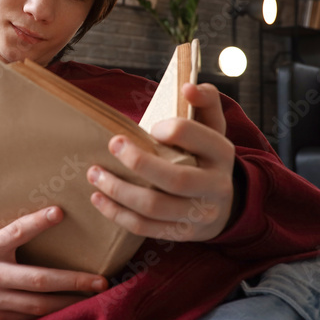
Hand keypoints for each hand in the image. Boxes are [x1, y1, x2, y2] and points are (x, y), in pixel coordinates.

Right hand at [0, 206, 108, 319]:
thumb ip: (11, 236)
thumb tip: (50, 217)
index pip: (16, 232)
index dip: (37, 222)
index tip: (59, 212)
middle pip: (38, 280)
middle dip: (72, 281)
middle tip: (100, 281)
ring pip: (38, 304)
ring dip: (68, 302)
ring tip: (92, 297)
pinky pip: (29, 318)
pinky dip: (51, 314)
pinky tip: (71, 310)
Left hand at [87, 83, 236, 242]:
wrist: (225, 206)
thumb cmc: (207, 157)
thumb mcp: (213, 127)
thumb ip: (205, 100)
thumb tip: (188, 86)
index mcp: (221, 153)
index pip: (195, 136)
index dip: (171, 129)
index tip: (151, 126)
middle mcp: (214, 186)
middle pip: (174, 178)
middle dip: (138, 162)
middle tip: (113, 144)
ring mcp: (198, 214)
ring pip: (154, 206)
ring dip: (118, 190)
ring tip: (94, 173)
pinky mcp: (181, 233)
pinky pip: (144, 227)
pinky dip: (117, 213)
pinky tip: (98, 198)